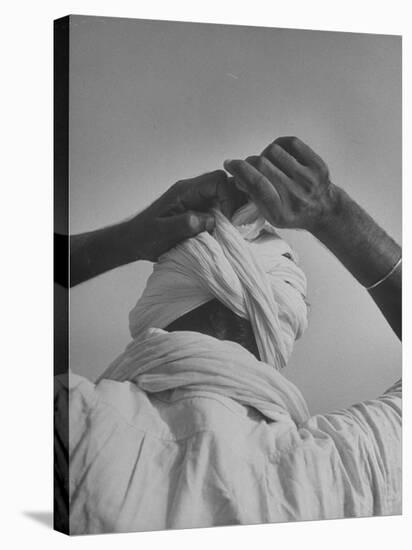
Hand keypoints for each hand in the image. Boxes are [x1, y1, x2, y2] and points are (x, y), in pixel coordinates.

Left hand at [128, 170, 243, 260]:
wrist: (134, 241)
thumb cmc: (144, 236)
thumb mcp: (162, 231)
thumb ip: (184, 224)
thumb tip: (210, 221)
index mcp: (184, 191)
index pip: (217, 180)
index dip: (229, 198)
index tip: (229, 220)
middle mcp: (193, 191)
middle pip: (226, 185)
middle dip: (236, 203)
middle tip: (236, 226)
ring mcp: (197, 201)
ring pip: (226, 196)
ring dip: (233, 211)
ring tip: (233, 230)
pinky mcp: (200, 211)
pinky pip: (220, 208)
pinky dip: (228, 218)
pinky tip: (227, 233)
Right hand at [224, 136, 339, 232]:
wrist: (323, 210)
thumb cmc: (292, 212)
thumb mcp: (270, 215)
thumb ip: (254, 196)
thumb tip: (238, 174)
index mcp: (281, 212)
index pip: (257, 184)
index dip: (239, 170)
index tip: (230, 164)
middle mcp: (296, 196)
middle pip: (261, 164)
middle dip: (250, 162)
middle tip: (250, 167)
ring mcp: (309, 179)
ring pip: (273, 151)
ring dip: (265, 155)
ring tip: (268, 164)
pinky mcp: (317, 165)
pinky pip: (290, 143)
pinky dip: (280, 145)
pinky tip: (279, 155)